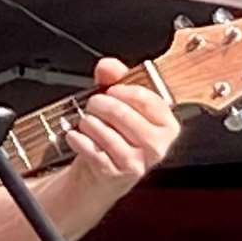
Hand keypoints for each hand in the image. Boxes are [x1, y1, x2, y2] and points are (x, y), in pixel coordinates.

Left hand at [64, 58, 179, 199]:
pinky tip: (75, 135)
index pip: (147, 99)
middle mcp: (156, 145)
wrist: (102, 175)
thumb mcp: (118, 105)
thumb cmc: (115, 136)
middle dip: (100, 104)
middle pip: (123, 113)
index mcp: (166, 125)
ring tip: (86, 122)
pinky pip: (92, 150)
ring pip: (105, 131)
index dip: (123, 90)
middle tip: (93, 104)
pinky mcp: (116, 174)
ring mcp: (137, 162)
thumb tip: (109, 66)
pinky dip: (78, 139)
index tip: (111, 90)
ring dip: (88, 122)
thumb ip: (114, 79)